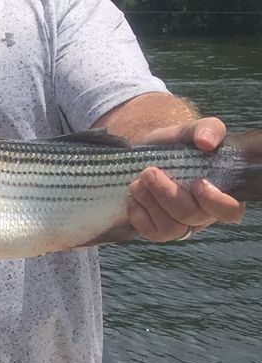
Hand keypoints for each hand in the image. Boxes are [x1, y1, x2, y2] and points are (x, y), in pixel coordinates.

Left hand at [126, 117, 245, 240]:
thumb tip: (207, 142)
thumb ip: (208, 129)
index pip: (230, 210)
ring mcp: (181, 224)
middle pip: (192, 216)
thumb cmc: (174, 146)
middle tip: (149, 172)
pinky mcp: (159, 231)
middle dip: (167, 193)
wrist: (143, 156)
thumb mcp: (190, 131)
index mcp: (222, 192)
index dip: (214, 201)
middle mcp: (204, 213)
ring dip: (150, 202)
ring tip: (137, 182)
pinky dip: (138, 214)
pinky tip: (134, 197)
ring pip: (171, 228)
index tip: (197, 182)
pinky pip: (151, 233)